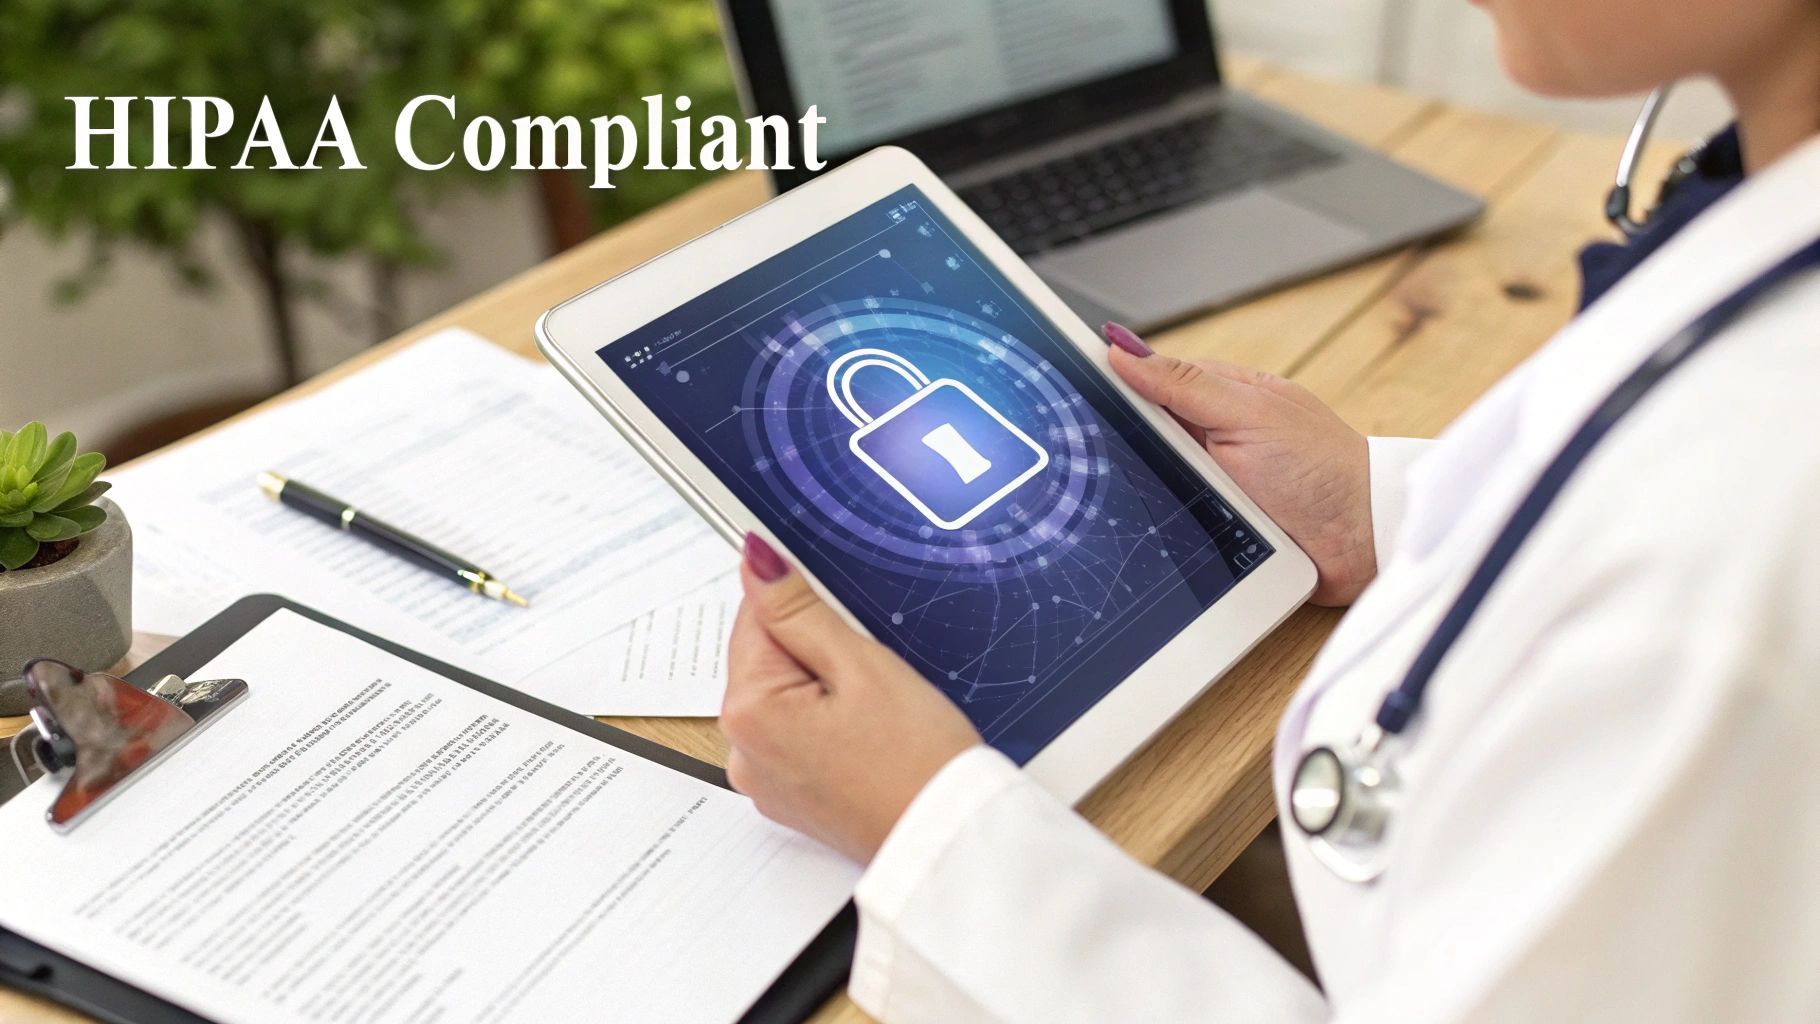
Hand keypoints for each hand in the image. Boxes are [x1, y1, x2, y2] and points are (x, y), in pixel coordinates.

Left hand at [721, 533, 982, 862]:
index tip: (852, 627)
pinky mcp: (789, 797)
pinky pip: (796, 735)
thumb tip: (756, 559)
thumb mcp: (861, 665)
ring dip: (825, 687)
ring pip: (785, 696)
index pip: (755, 617)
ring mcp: (763, 779)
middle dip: (817, 651)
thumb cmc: (917, 759)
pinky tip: (869, 738)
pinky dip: (827, 724)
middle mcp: (741, 750)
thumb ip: (799, 610)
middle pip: (766, 659)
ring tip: (877, 713)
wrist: (945, 840)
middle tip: (874, 677)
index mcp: (749, 710)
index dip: (809, 609)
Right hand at [1104, 322, 1374, 605]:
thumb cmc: (1323, 470)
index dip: (1113, 384)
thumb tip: (1122, 351)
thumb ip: (1186, 384)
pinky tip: (1151, 530)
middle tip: (1104, 453)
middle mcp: (1211, 437)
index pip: (1147, 380)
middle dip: (1125, 446)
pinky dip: (1161, 525)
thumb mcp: (1249, 413)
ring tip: (1141, 496)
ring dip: (1144, 490)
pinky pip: (1168, 521)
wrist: (1362, 544)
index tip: (1074, 388)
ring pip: (1149, 481)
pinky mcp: (1211, 526)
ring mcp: (1210, 483)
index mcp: (1221, 396)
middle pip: (1142, 434)